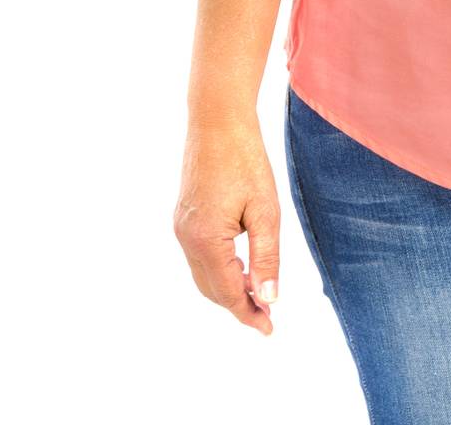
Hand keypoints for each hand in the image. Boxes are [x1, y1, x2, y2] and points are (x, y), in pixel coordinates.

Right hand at [174, 114, 281, 333]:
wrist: (217, 121)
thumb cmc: (246, 159)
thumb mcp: (265, 209)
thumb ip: (266, 256)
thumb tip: (269, 298)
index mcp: (206, 240)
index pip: (227, 292)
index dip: (249, 313)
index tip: (269, 329)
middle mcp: (186, 238)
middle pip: (211, 289)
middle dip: (238, 305)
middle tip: (267, 316)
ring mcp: (181, 227)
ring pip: (203, 275)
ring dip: (228, 288)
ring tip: (257, 293)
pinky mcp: (184, 217)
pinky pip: (199, 256)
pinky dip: (218, 269)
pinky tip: (239, 265)